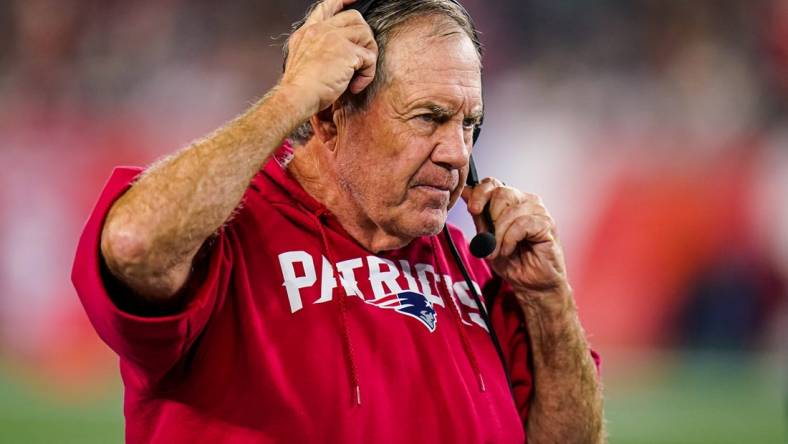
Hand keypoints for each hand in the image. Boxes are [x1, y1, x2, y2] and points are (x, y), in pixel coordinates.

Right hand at [281, 0, 377, 115]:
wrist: (296, 97)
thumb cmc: (299, 88)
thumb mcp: (301, 61)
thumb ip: (315, 50)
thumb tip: (337, 53)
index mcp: (308, 32)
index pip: (327, 7)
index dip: (342, 1)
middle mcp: (320, 30)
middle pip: (355, 18)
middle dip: (363, 38)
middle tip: (360, 59)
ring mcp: (334, 38)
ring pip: (366, 34)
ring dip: (368, 56)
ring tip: (357, 74)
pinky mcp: (347, 52)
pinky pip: (370, 58)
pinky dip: (367, 75)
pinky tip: (355, 86)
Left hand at [461, 178, 570, 312]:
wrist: (532, 284)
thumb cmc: (512, 261)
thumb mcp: (487, 237)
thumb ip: (479, 216)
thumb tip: (464, 192)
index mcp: (511, 200)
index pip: (492, 183)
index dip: (479, 193)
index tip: (472, 209)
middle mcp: (526, 201)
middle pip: (501, 193)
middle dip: (490, 219)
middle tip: (489, 241)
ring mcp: (539, 211)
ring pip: (510, 211)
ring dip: (499, 235)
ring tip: (499, 251)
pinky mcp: (547, 224)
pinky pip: (522, 224)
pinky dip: (510, 239)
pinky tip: (509, 250)